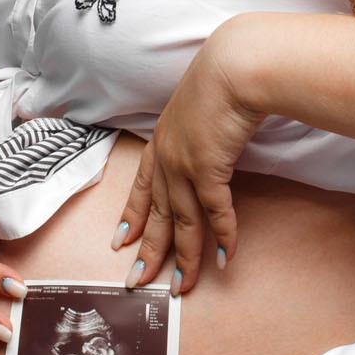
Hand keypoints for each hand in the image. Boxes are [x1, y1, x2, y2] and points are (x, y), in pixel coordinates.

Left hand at [117, 19, 265, 292]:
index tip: (120, 242)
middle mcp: (167, 157)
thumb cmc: (223, 78)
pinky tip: (223, 258)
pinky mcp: (208, 168)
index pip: (141, 187)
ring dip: (184, 258)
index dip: (131, 217)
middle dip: (149, 252)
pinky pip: (214, 213)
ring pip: (183, 223)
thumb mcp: (200, 105)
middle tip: (138, 282)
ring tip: (181, 288)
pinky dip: (221, 237)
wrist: (234, 66)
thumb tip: (209, 139)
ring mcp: (184, 165)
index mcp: (162, 141)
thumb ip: (199, 127)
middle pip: (157, 215)